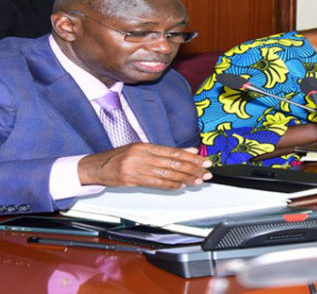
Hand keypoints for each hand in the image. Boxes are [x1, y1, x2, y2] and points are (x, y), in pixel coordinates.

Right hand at [78, 144, 212, 189]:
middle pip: (173, 162)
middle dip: (192, 168)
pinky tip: (181, 185)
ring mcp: (136, 168)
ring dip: (185, 178)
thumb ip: (165, 152)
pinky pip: (156, 183)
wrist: (95, 167)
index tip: (204, 160)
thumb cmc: (119, 157)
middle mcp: (141, 155)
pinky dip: (171, 185)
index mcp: (144, 146)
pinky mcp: (132, 180)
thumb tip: (190, 152)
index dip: (191, 157)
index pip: (173, 152)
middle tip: (206, 172)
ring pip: (167, 174)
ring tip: (198, 180)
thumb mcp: (141, 150)